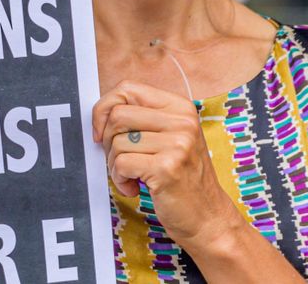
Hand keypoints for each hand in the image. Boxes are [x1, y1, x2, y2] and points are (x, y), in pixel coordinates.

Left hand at [92, 80, 237, 249]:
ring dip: (115, 165)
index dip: (105, 108)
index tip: (101, 131)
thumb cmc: (182, 178)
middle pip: (117, 115)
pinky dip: (120, 180)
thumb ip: (142, 120)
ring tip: (132, 177)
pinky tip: (134, 188)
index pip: (127, 88)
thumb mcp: (170, 138)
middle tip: (120, 160)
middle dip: (107, 141)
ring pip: (117, 142)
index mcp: (180, 107)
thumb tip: (99, 114)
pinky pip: (122, 164)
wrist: (208, 217)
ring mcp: (177, 143)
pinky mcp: (167, 168)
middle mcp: (182, 120)